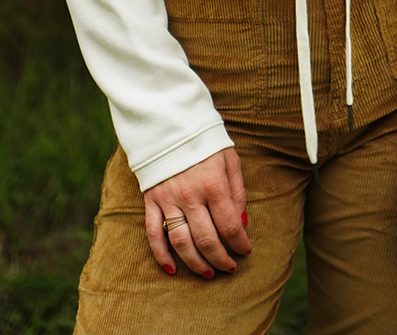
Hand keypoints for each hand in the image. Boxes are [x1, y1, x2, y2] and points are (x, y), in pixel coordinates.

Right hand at [144, 149, 250, 277]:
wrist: (170, 123)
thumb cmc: (205, 142)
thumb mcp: (229, 159)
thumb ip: (237, 191)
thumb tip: (242, 223)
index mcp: (213, 184)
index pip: (230, 226)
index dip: (239, 244)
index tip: (245, 251)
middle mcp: (190, 195)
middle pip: (207, 240)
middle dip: (221, 260)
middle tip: (229, 268)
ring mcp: (168, 199)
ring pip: (181, 242)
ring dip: (195, 263)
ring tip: (207, 273)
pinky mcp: (152, 200)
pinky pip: (153, 234)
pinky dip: (161, 255)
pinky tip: (171, 269)